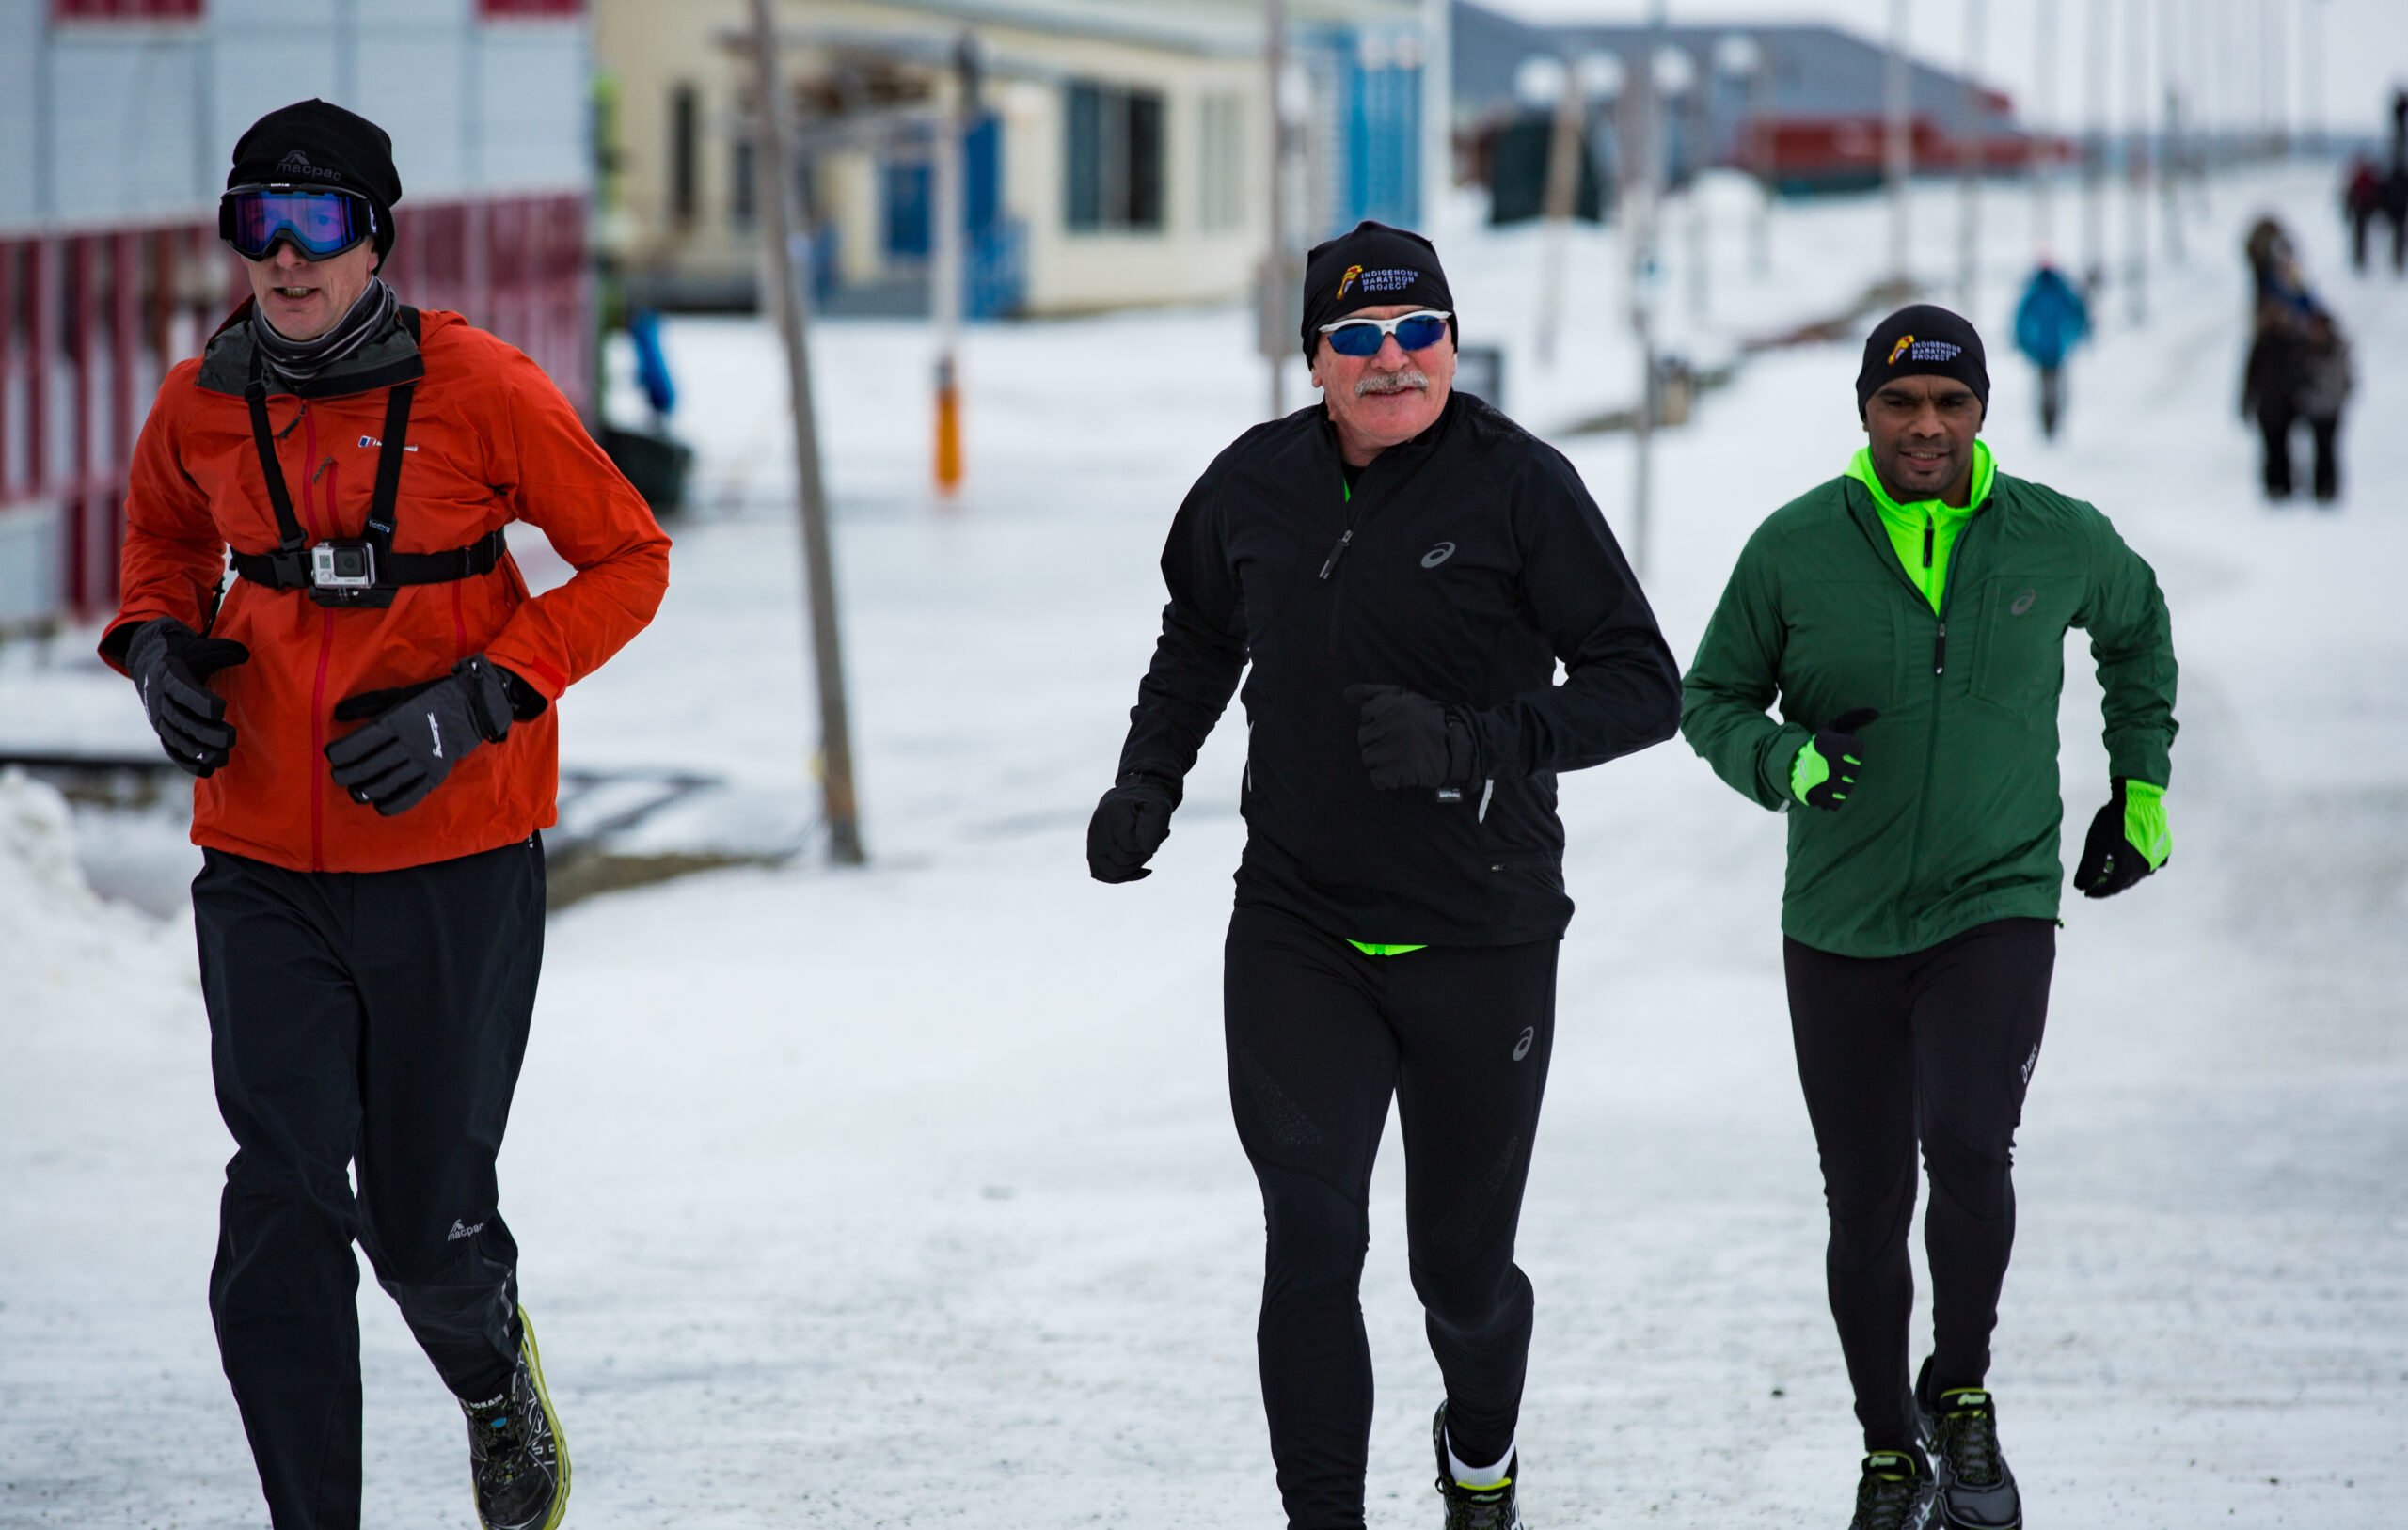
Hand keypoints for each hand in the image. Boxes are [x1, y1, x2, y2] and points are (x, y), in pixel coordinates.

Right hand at [126, 618, 250, 776]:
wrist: (150, 663)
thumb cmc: (184, 655)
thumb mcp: (200, 648)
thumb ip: (223, 651)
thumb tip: (244, 655)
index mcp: (168, 674)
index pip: (181, 690)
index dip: (199, 701)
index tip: (221, 709)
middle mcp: (159, 698)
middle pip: (180, 720)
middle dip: (206, 733)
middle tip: (231, 739)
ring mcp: (158, 717)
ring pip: (175, 738)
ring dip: (198, 752)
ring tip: (223, 759)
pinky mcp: (161, 731)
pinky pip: (171, 749)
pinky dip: (187, 762)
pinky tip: (207, 771)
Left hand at [324, 655, 515, 815]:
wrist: (471, 707)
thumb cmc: (428, 699)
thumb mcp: (396, 695)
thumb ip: (365, 704)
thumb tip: (337, 714)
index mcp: (396, 721)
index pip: (361, 743)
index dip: (341, 752)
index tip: (331, 755)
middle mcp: (408, 743)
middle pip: (370, 766)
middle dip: (348, 774)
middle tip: (338, 776)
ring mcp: (423, 761)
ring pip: (388, 783)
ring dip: (366, 791)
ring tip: (355, 791)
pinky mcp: (436, 774)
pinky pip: (412, 794)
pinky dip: (393, 804)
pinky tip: (379, 805)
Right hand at [1087, 772, 1178, 882]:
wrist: (1136, 793)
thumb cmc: (1149, 801)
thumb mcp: (1159, 807)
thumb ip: (1153, 826)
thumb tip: (1147, 850)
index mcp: (1110, 816)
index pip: (1128, 850)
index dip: (1148, 846)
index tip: (1163, 831)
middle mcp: (1096, 829)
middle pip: (1119, 864)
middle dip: (1141, 857)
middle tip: (1154, 840)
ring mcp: (1091, 841)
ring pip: (1111, 872)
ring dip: (1133, 867)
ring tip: (1144, 849)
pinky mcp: (1092, 850)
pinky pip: (1101, 874)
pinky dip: (1122, 876)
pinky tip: (1140, 869)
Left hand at [1342, 684, 1475, 790]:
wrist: (1462, 747)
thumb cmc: (1432, 720)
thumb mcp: (1407, 698)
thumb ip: (1374, 693)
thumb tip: (1346, 694)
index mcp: (1391, 704)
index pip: (1365, 714)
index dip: (1379, 722)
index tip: (1396, 725)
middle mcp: (1390, 724)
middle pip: (1363, 737)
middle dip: (1379, 741)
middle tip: (1400, 744)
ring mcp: (1393, 748)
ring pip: (1368, 757)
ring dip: (1382, 760)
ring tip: (1401, 758)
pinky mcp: (1398, 770)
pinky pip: (1377, 778)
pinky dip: (1387, 779)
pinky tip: (1402, 772)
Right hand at [1793, 708, 1878, 810]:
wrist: (1792, 763)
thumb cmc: (1821, 746)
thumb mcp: (1834, 729)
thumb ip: (1855, 718)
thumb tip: (1877, 713)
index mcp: (1829, 743)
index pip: (1858, 749)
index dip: (1855, 750)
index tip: (1846, 750)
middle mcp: (1823, 762)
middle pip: (1854, 772)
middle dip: (1850, 770)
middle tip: (1841, 767)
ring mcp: (1818, 781)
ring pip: (1846, 789)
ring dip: (1844, 785)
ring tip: (1836, 779)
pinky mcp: (1812, 795)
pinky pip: (1835, 804)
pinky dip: (1834, 800)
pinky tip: (1829, 791)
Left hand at [2072, 778, 2167, 898]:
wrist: (2138, 799)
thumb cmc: (2113, 821)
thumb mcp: (2095, 844)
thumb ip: (2087, 868)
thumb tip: (2080, 886)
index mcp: (2128, 869)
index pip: (2110, 888)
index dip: (2097, 892)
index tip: (2086, 891)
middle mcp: (2145, 868)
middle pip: (2124, 882)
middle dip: (2108, 883)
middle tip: (2096, 881)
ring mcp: (2157, 859)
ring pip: (2137, 873)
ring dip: (2122, 873)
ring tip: (2109, 868)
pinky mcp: (2163, 848)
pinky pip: (2150, 862)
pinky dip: (2137, 863)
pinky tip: (2129, 856)